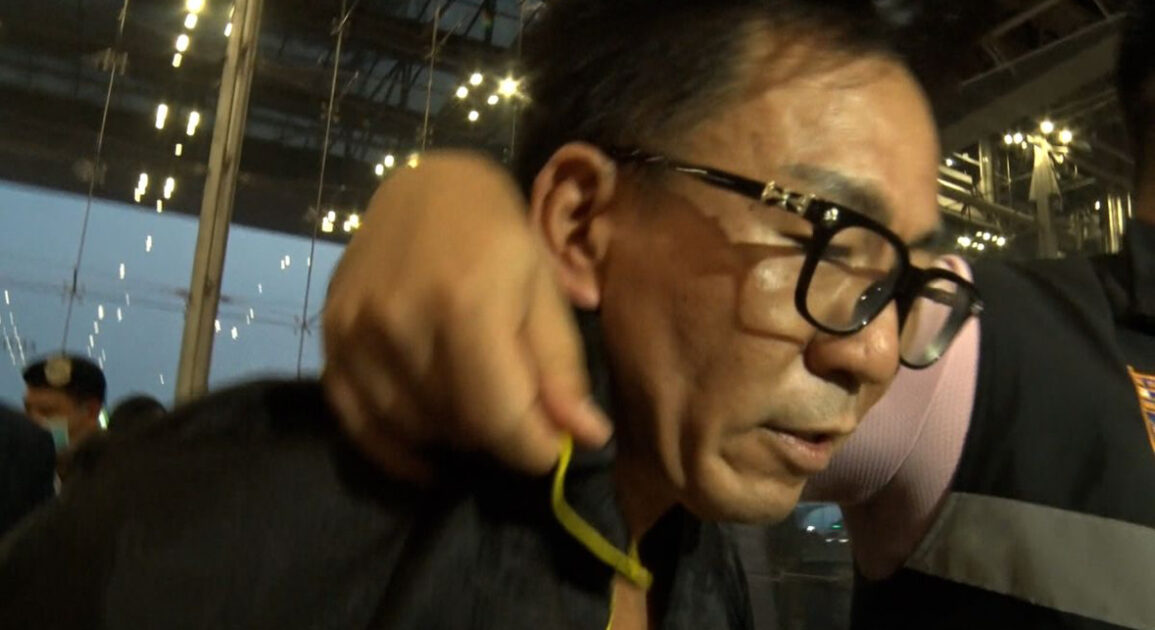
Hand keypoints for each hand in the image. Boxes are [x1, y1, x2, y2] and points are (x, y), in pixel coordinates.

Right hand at [322, 151, 612, 479]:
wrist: (424, 190)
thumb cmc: (497, 237)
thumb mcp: (544, 290)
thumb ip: (561, 368)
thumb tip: (586, 438)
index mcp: (466, 302)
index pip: (498, 416)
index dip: (533, 449)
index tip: (554, 451)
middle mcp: (401, 321)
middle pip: (458, 426)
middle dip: (500, 436)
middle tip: (518, 412)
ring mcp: (356, 333)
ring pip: (414, 430)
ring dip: (455, 437)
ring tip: (476, 406)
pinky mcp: (329, 340)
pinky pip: (360, 425)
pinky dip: (398, 450)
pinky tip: (430, 455)